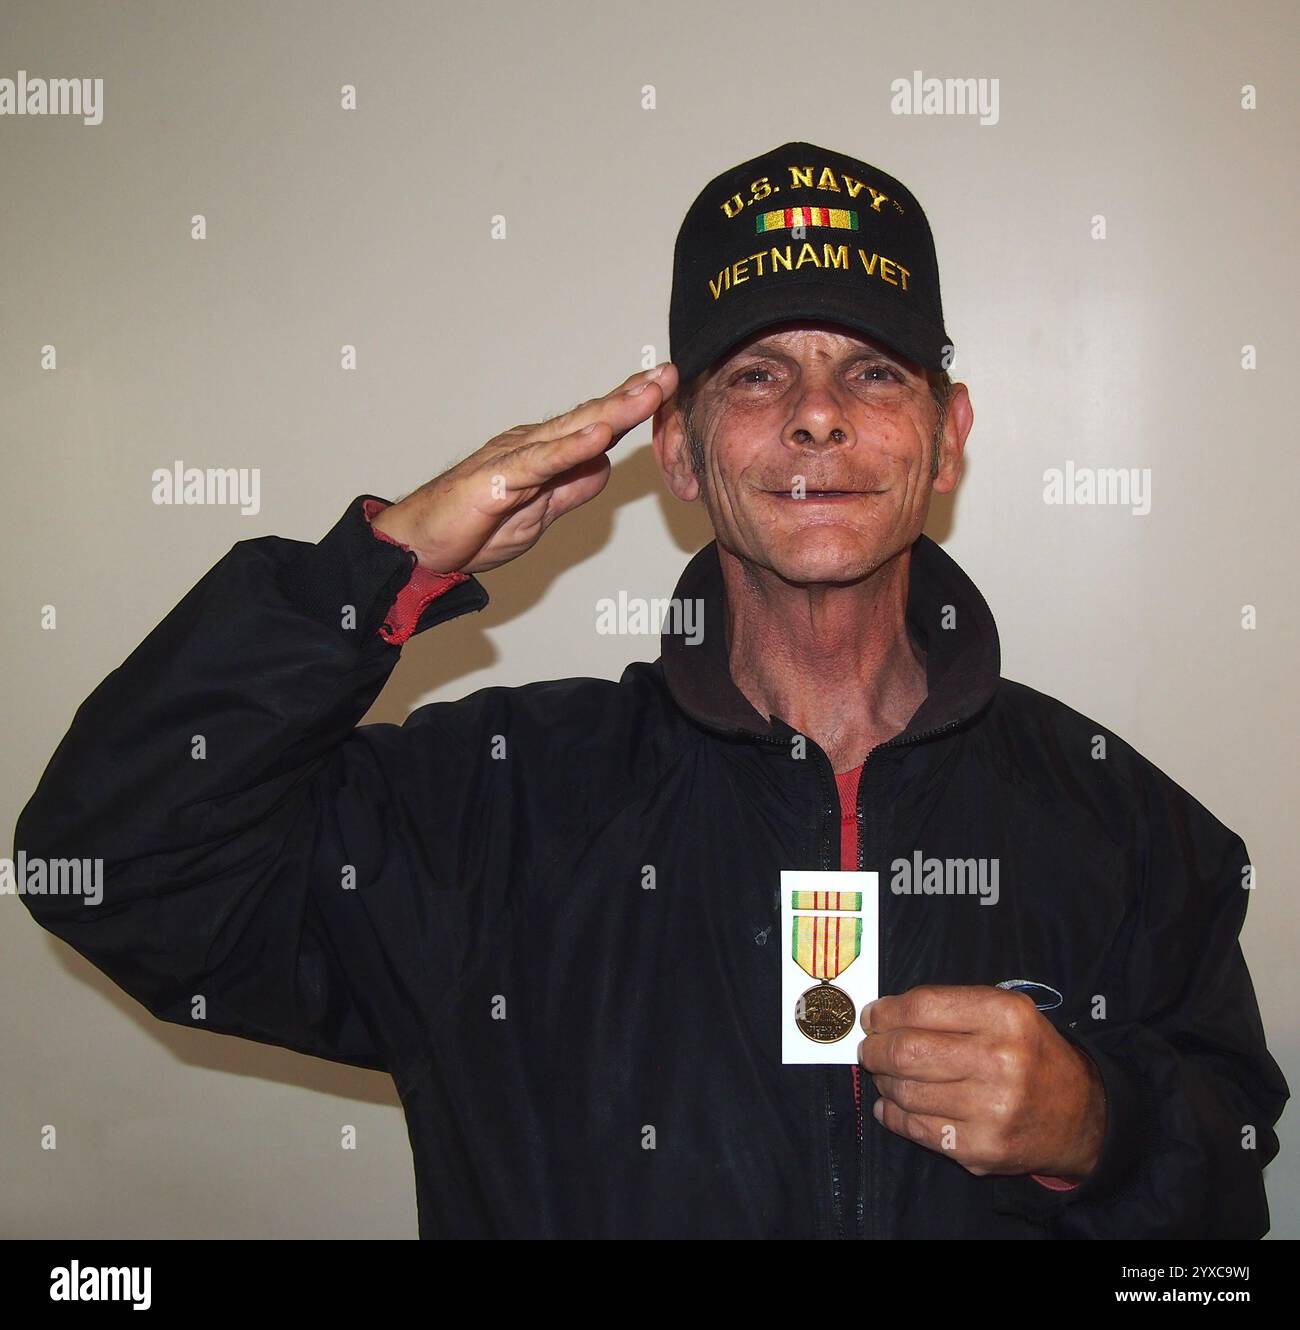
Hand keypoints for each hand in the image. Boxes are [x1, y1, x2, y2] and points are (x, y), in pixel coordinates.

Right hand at [371, 362, 677, 573]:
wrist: (418, 546)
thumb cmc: (470, 529)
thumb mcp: (539, 514)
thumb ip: (571, 489)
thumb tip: (603, 466)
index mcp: (541, 454)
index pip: (594, 425)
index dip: (629, 407)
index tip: (664, 387)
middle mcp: (529, 446)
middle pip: (590, 417)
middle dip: (632, 395)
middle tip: (669, 372)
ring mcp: (513, 460)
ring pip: (571, 431)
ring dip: (613, 411)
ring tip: (648, 393)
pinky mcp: (497, 481)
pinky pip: (540, 463)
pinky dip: (571, 448)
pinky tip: (599, 436)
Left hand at [858, 984, 1105, 1180]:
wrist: (1082, 1116)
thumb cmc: (1030, 1054)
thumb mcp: (1006, 1011)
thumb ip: (948, 1006)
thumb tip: (881, 1016)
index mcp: (1005, 1016)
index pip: (921, 1007)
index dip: (886, 1012)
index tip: (872, 1017)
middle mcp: (1000, 1061)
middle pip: (906, 1051)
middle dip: (875, 1049)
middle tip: (870, 1049)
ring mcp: (990, 1110)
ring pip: (905, 1091)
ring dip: (883, 1082)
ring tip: (886, 1076)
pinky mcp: (981, 1149)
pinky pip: (915, 1129)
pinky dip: (893, 1115)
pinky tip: (892, 1106)